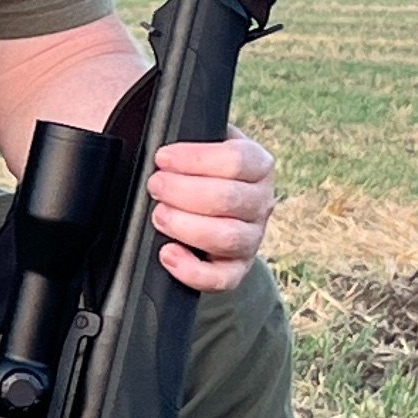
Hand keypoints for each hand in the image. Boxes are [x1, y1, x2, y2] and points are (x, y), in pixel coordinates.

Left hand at [147, 133, 275, 292]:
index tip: (163, 157)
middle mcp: (261, 202)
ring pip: (228, 237)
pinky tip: (168, 254)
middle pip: (229, 198)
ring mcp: (252, 238)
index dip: (195, 159)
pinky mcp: (237, 269)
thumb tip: (167, 147)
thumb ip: (194, 138)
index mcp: (258, 165)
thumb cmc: (201, 172)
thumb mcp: (204, 146)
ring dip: (186, 226)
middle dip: (183, 191)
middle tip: (156, 186)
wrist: (212, 206)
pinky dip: (192, 270)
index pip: (236, 160)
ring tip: (159, 215)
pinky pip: (223, 279)